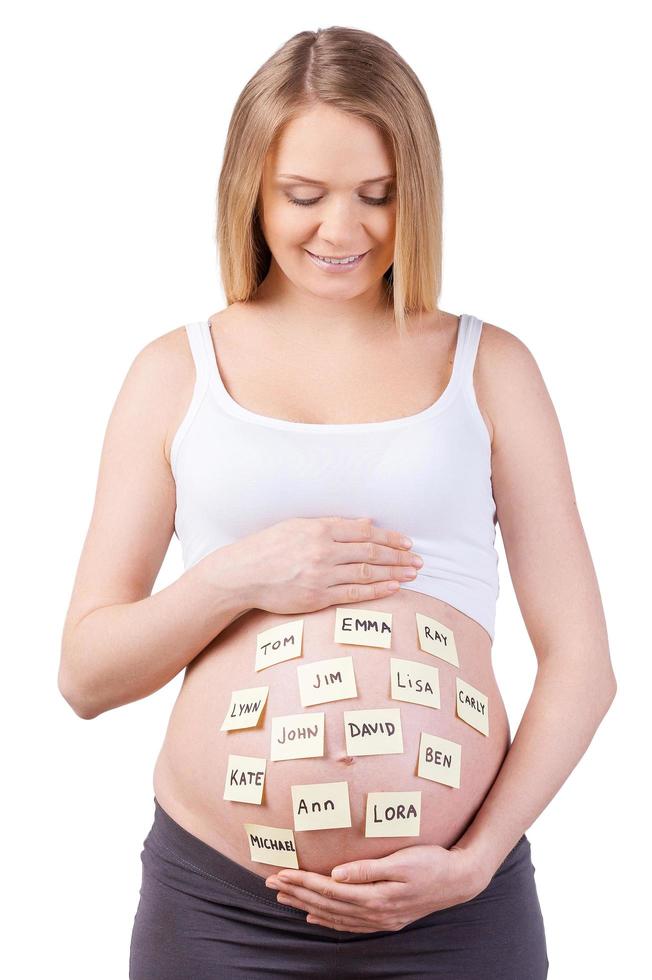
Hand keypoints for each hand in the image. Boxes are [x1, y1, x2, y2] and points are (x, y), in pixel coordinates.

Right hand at [228, 516, 422, 613]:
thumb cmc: (269, 547)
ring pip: (366, 573)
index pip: (364, 532)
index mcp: (319, 530)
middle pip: (371, 552)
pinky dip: (376, 590)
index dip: (390, 537)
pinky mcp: (317, 597)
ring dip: (393, 573)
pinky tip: (393, 588)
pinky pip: (354, 593)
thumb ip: (333, 525)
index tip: (407, 542)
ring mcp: (321, 576)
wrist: (243, 574)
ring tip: (412, 574)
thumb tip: (366, 523)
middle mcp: (323, 551)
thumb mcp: (299, 526)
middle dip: (398, 556)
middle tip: (418, 560)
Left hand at [264, 842, 489, 932]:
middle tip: (271, 882)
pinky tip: (314, 916)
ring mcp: (380, 918)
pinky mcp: (385, 918)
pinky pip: (349, 923)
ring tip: (284, 897)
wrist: (459, 880)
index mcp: (376, 896)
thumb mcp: (402, 860)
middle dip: (297, 892)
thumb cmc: (431, 862)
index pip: (330, 889)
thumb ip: (368, 869)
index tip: (281, 872)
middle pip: (327, 904)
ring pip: (334, 914)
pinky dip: (328, 919)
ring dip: (307, 905)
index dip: (304, 881)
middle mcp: (375, 912)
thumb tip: (337, 873)